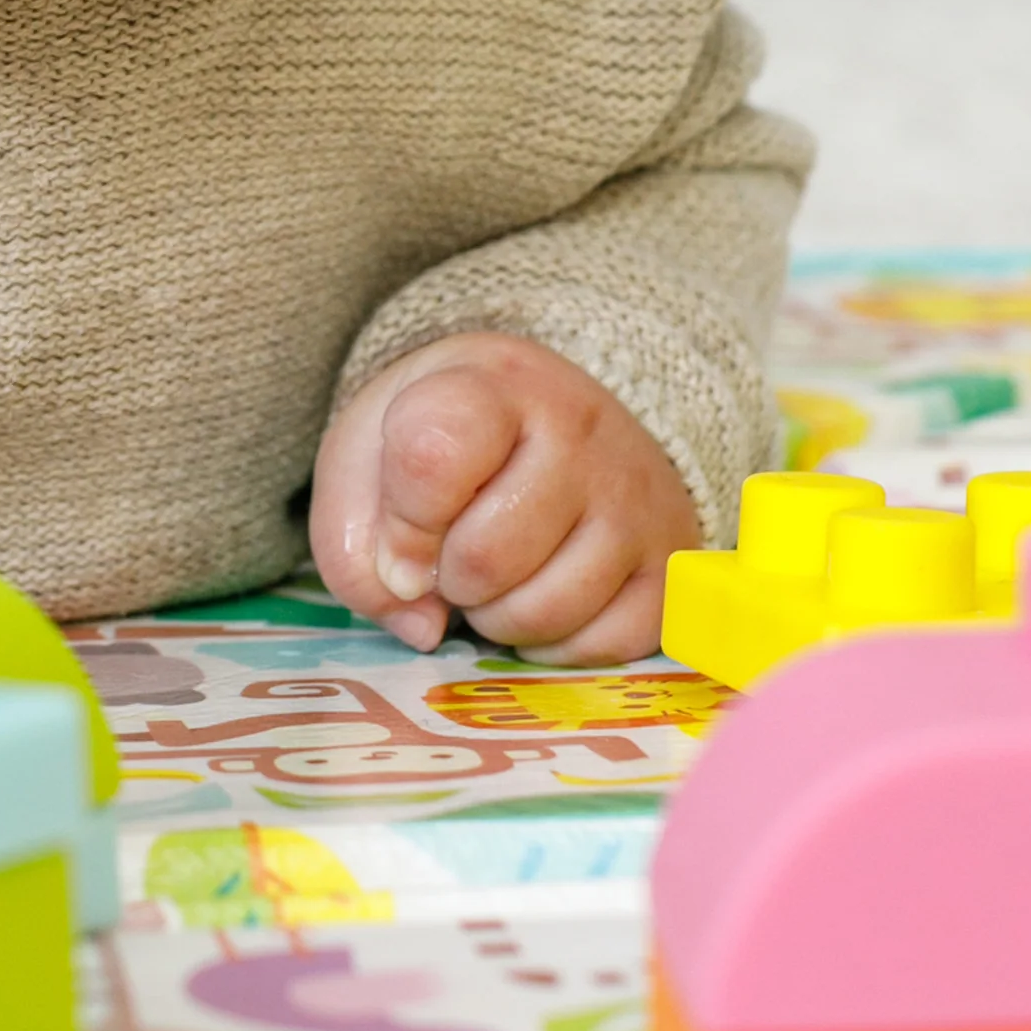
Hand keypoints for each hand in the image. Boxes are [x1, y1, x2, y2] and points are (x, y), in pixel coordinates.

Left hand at [309, 332, 700, 661]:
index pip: (432, 459)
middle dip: (451, 580)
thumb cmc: (444, 443)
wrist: (550, 417)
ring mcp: (636, 495)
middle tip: (456, 555)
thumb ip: (356, 551)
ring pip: (546, 611)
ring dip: (499, 617)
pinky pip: (606, 645)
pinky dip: (558, 644)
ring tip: (499, 575)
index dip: (403, 527)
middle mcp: (579, 429)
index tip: (401, 543)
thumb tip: (424, 627)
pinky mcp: (674, 561)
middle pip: (488, 557)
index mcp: (490, 385)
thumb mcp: (368, 466)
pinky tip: (546, 595)